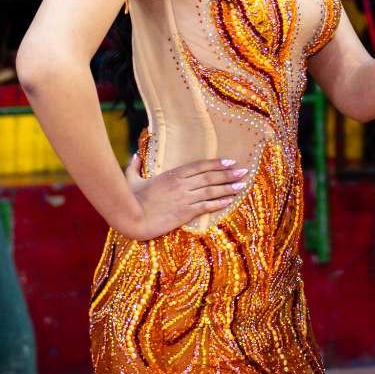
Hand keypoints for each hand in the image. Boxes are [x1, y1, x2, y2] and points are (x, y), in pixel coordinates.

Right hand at [121, 155, 248, 239]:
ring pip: (211, 190)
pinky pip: (206, 206)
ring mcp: (184, 198)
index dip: (216, 163)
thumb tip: (134, 156)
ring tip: (242, 185)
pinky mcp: (185, 212)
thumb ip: (134, 167)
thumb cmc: (131, 199)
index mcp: (172, 174)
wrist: (132, 218)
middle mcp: (181, 184)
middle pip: (210, 177)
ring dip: (228, 187)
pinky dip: (219, 203)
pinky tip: (229, 201)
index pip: (199, 166)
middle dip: (228, 173)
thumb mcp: (132, 179)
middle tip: (243, 171)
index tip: (230, 161)